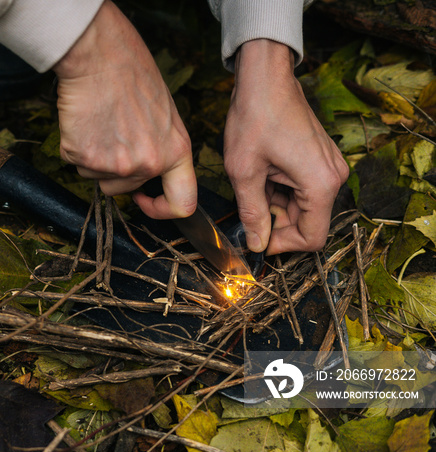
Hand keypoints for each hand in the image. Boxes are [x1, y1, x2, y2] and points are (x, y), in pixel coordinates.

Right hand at [52, 1, 196, 218]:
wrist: (98, 54)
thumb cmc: (130, 72)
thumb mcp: (164, 112)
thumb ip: (160, 146)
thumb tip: (150, 168)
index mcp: (175, 151)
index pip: (183, 203)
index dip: (162, 208)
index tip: (145, 200)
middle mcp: (148, 164)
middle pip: (125, 188)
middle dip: (115, 168)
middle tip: (111, 131)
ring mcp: (115, 164)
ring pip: (97, 177)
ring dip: (94, 157)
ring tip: (99, 121)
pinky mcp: (85, 158)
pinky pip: (75, 162)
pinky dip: (75, 145)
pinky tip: (83, 120)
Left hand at [223, 39, 348, 254]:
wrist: (265, 79)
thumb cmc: (255, 117)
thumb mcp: (244, 172)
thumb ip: (252, 213)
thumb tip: (257, 244)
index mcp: (321, 184)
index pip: (312, 238)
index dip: (282, 245)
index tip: (257, 240)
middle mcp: (334, 177)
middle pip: (307, 222)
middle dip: (275, 222)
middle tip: (248, 208)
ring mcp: (329, 166)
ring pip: (303, 206)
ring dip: (275, 205)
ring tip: (252, 183)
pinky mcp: (320, 159)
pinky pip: (303, 189)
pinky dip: (280, 191)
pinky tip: (262, 174)